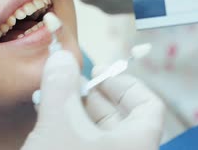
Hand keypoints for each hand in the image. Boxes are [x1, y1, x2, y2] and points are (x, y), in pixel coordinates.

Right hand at [21, 50, 163, 149]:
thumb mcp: (58, 124)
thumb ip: (61, 86)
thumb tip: (61, 56)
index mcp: (139, 142)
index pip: (148, 105)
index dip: (124, 82)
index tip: (98, 71)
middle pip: (122, 118)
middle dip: (94, 96)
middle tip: (69, 81)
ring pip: (102, 136)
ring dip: (78, 115)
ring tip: (52, 99)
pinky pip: (88, 148)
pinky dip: (72, 134)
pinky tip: (48, 125)